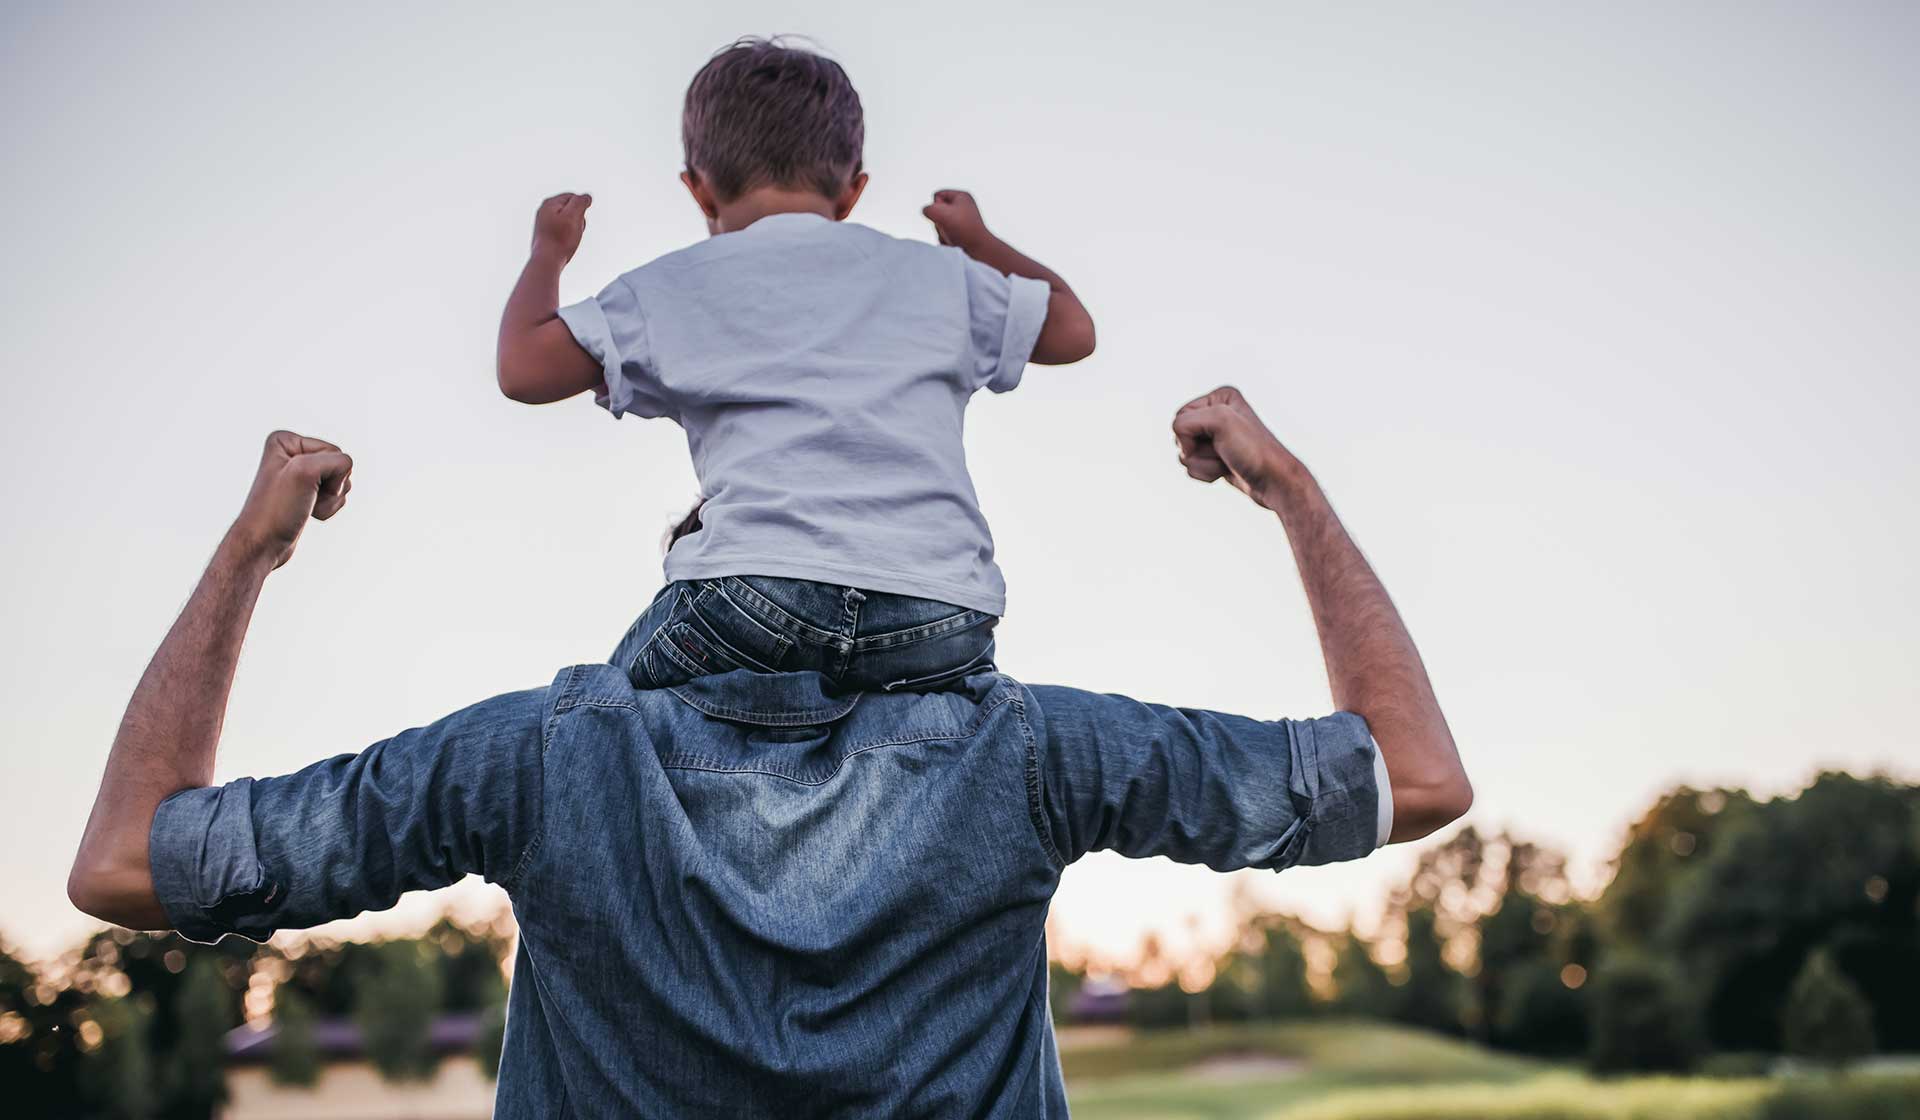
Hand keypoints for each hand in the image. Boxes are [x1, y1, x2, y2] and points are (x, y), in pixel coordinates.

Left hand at [229, 432, 353, 569]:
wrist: (263, 544)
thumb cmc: (277, 510)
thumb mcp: (304, 473)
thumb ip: (336, 461)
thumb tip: (347, 472)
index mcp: (285, 441)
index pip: (335, 451)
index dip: (328, 474)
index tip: (302, 488)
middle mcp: (292, 453)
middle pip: (340, 465)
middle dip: (331, 487)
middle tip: (306, 498)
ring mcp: (301, 473)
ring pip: (341, 481)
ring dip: (331, 500)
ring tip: (307, 507)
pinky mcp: (307, 492)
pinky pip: (336, 495)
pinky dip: (329, 507)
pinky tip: (310, 513)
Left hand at [531, 192, 591, 263]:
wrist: (547, 261)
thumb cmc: (559, 240)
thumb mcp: (573, 216)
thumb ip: (581, 202)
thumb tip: (586, 197)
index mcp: (549, 202)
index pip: (574, 197)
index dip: (581, 210)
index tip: (577, 222)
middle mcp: (543, 210)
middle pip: (571, 209)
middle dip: (577, 219)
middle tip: (573, 231)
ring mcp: (543, 223)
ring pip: (567, 222)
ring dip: (573, 230)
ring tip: (568, 240)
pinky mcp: (544, 234)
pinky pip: (562, 231)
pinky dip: (566, 237)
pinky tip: (564, 245)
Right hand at [923, 189, 991, 250]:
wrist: (979, 250)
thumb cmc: (964, 229)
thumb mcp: (940, 212)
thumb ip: (928, 208)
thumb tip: (928, 214)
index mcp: (962, 196)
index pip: (937, 195)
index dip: (936, 206)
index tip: (947, 215)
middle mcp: (963, 207)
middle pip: (938, 211)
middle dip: (939, 221)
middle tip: (950, 227)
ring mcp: (962, 221)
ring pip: (940, 224)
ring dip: (942, 232)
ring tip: (953, 235)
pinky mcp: (962, 233)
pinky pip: (945, 235)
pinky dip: (947, 239)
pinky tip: (955, 242)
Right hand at [1172, 386, 1306, 509]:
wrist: (1274, 482)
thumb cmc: (1253, 451)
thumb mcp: (1220, 421)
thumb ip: (1186, 422)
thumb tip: (1181, 447)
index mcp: (1220, 397)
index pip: (1180, 417)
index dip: (1191, 434)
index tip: (1218, 440)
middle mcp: (1218, 413)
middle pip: (1179, 436)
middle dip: (1197, 451)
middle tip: (1224, 452)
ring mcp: (1217, 437)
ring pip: (1184, 454)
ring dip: (1202, 464)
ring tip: (1226, 462)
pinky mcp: (1216, 456)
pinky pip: (1192, 466)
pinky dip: (1205, 473)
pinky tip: (1225, 471)